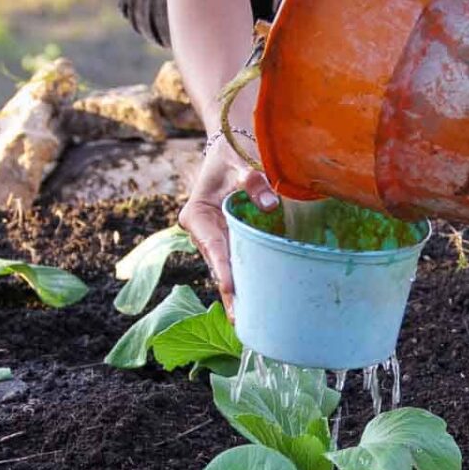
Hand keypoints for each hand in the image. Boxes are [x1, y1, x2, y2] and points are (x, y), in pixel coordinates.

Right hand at [179, 136, 277, 319]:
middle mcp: (203, 232)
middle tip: (241, 321)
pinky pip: (238, 263)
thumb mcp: (241, 161)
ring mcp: (216, 239)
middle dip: (230, 293)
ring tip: (248, 322)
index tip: (230, 287)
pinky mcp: (230, 241)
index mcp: (198, 214)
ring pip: (227, 269)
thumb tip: (270, 205)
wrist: (232, 147)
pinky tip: (256, 305)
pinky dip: (246, 281)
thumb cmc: (234, 152)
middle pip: (219, 265)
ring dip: (238, 293)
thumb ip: (254, 181)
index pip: (212, 245)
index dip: (222, 267)